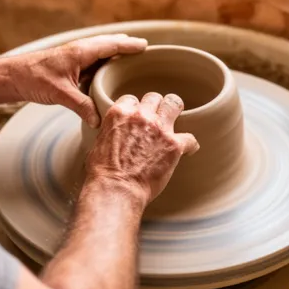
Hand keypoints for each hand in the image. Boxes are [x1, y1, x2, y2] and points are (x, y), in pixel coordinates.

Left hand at [11, 34, 146, 126]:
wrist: (12, 77)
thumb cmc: (33, 78)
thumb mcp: (60, 94)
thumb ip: (82, 106)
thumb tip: (99, 121)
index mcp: (81, 51)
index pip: (111, 45)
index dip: (129, 46)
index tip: (146, 46)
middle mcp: (79, 51)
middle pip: (108, 45)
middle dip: (125, 46)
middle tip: (144, 49)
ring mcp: (74, 58)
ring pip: (100, 53)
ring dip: (114, 54)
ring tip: (131, 58)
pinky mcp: (69, 67)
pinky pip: (92, 63)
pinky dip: (103, 65)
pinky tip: (108, 73)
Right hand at [85, 93, 199, 205]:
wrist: (116, 190)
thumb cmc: (103, 173)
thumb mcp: (98, 143)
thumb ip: (111, 131)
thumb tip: (115, 134)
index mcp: (120, 113)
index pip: (132, 100)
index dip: (135, 110)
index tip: (137, 120)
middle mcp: (141, 116)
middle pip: (154, 98)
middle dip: (155, 108)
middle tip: (156, 119)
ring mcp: (159, 129)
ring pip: (174, 104)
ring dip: (174, 112)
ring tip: (175, 122)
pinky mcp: (174, 145)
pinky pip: (190, 138)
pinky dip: (189, 145)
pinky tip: (188, 150)